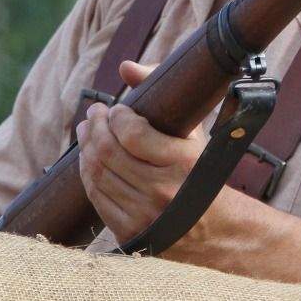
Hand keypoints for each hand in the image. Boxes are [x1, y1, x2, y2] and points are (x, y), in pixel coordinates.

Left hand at [75, 60, 226, 253]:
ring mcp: (144, 215)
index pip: (132, 134)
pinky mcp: (129, 233)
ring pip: (98, 174)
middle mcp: (162, 191)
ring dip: (86, 147)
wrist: (215, 230)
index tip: (115, 109)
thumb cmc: (201, 172)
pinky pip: (96, 197)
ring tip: (87, 131)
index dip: (116, 116)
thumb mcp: (192, 134)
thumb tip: (125, 67)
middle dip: (94, 126)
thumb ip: (163, 93)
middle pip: (108, 152)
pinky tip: (89, 158)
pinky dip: (87, 173)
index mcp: (183, 164)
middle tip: (94, 114)